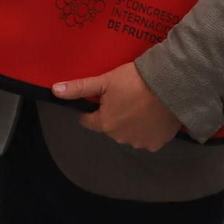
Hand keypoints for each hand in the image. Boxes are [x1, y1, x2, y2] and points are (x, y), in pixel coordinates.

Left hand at [54, 62, 180, 150]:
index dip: (92, 109)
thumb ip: (79, 88)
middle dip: (114, 115)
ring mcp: (140, 142)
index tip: (102, 98)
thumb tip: (54, 91)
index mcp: (106, 124)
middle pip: (110, 127)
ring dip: (131, 122)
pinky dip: (147, 128)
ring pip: (128, 132)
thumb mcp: (105, 80)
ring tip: (140, 104)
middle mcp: (120, 138)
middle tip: (125, 96)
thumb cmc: (134, 80)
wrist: (169, 84)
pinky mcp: (157, 143)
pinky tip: (152, 114)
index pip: (89, 121)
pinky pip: (147, 137)